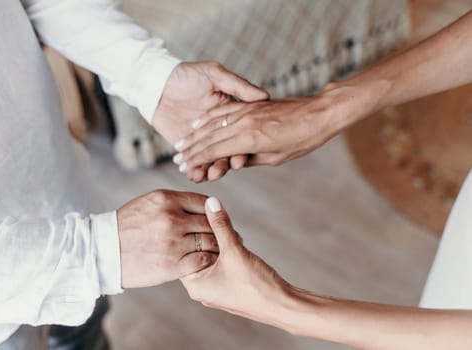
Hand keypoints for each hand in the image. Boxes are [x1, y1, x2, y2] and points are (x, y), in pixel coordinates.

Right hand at [117, 190, 219, 287]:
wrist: (103, 252)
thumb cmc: (126, 227)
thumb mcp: (147, 204)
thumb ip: (173, 202)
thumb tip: (201, 204)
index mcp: (166, 199)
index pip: (204, 201)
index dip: (214, 211)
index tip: (216, 218)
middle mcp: (172, 218)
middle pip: (210, 222)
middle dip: (219, 229)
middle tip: (225, 235)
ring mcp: (173, 242)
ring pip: (210, 241)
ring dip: (217, 245)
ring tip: (219, 248)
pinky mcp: (173, 265)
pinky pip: (203, 260)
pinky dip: (208, 260)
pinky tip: (205, 260)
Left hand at [152, 62, 268, 181]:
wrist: (158, 83)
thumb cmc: (188, 74)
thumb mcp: (215, 74)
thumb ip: (238, 86)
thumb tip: (264, 95)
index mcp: (230, 116)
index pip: (240, 136)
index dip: (241, 150)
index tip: (239, 160)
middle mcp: (219, 131)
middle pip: (226, 153)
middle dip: (223, 165)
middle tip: (218, 172)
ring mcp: (203, 141)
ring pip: (211, 161)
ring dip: (209, 170)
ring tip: (205, 176)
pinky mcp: (187, 148)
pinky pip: (193, 164)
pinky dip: (194, 171)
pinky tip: (193, 176)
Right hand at [175, 84, 377, 179]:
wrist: (320, 112)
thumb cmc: (302, 140)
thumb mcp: (276, 157)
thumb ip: (251, 159)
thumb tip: (233, 162)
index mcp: (249, 141)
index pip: (214, 151)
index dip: (197, 160)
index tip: (185, 167)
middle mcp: (244, 124)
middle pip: (209, 137)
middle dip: (191, 149)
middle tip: (177, 158)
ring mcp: (247, 112)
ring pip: (213, 123)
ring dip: (195, 134)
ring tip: (181, 143)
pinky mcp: (251, 105)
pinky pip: (224, 110)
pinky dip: (209, 117)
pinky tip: (198, 122)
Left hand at [180, 197, 288, 320]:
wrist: (282, 307)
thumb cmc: (257, 285)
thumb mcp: (235, 250)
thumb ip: (221, 225)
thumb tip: (211, 202)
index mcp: (194, 285)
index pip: (182, 251)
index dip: (195, 233)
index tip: (207, 222)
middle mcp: (200, 290)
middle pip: (196, 254)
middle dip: (210, 239)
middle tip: (224, 232)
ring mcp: (213, 291)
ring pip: (210, 258)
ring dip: (221, 246)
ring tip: (234, 241)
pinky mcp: (227, 289)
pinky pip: (220, 266)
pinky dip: (227, 255)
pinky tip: (239, 250)